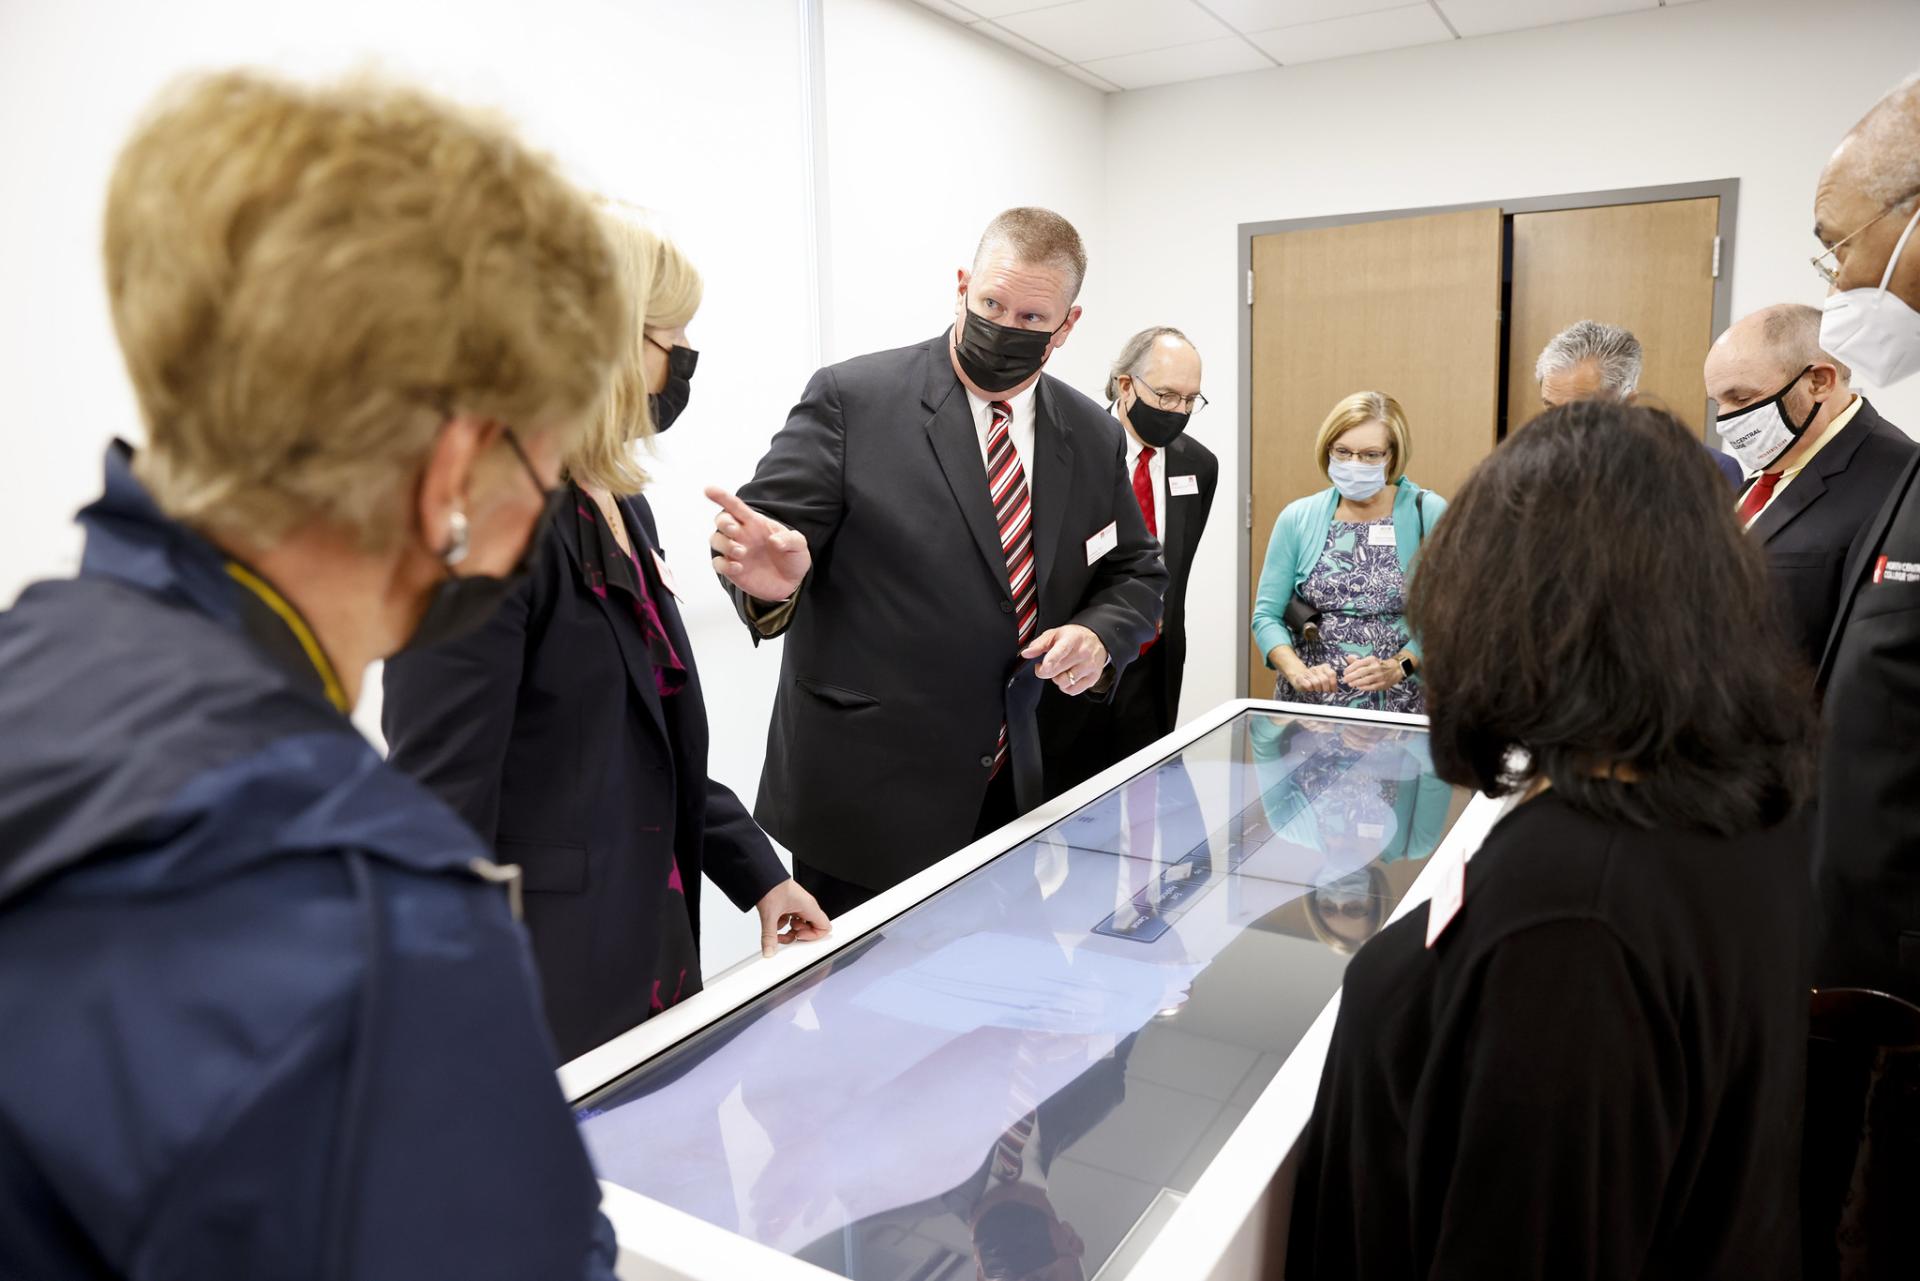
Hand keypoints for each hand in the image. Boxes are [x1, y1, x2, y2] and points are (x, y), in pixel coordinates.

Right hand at [707, 486, 811, 603]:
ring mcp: (735, 552)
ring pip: (716, 540)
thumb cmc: (792, 558)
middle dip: (723, 523)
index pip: (735, 506)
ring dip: (725, 544)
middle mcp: (741, 535)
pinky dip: (724, 565)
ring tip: (742, 552)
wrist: (791, 583)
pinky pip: (718, 564)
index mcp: (755, 523)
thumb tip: (775, 541)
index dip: (721, 497)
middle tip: (735, 531)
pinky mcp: (732, 570)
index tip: (709, 490)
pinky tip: (739, 568)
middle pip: (721, 521)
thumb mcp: (799, 546)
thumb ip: (790, 540)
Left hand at [755, 878, 831, 958]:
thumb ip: (769, 936)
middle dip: (798, 935)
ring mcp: (797, 905)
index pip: (824, 927)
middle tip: (788, 934)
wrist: (760, 874)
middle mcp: (805, 906)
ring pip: (800, 925)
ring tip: (778, 930)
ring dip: (789, 931)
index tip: (799, 937)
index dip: (813, 936)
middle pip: (811, 928)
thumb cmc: (771, 886)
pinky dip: (782, 924)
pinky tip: (773, 921)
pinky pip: (791, 920)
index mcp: (809, 906)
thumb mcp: (770, 915)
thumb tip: (769, 951)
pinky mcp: (789, 905)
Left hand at [1023, 624, 1108, 694]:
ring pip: (1064, 683)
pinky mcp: (1093, 678)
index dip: (1050, 661)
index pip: (1060, 652)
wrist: (1097, 640)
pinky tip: (1067, 676)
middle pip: (1057, 671)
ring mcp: (1089, 667)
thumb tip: (1026, 654)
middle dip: (1046, 671)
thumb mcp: (1055, 634)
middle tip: (1046, 665)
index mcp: (1071, 640)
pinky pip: (1073, 691)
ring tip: (1060, 670)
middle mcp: (1082, 653)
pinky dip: (1066, 687)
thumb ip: (1039, 644)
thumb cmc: (1074, 637)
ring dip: (1057, 679)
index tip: (1042, 667)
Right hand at [1286, 662, 1338, 694]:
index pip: (1332, 674)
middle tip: (1324, 691)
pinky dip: (1310, 689)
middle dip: (1325, 688)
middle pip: (1324, 680)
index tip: (1333, 690)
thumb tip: (1336, 690)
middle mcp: (1316, 668)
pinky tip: (1310, 689)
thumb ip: (1331, 682)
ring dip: (1317, 689)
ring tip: (1316, 689)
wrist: (1299, 678)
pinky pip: (1308, 685)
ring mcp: (1308, 672)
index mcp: (1324, 667)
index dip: (1333, 684)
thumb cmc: (1315, 681)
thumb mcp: (1325, 679)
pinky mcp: (1300, 677)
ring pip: (1316, 683)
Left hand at [1343, 655, 1403, 692]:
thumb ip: (1358, 660)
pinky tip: (1358, 687)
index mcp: (1372, 659)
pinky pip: (1371, 687)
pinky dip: (1364, 687)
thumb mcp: (1369, 660)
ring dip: (1356, 683)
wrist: (1395, 669)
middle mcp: (1376, 667)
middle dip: (1351, 676)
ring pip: (1366, 680)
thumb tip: (1347, 658)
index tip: (1344, 672)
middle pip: (1361, 672)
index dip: (1350, 668)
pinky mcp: (1382, 684)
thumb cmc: (1378, 665)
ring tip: (1350, 684)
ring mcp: (1380, 676)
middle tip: (1345, 679)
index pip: (1358, 664)